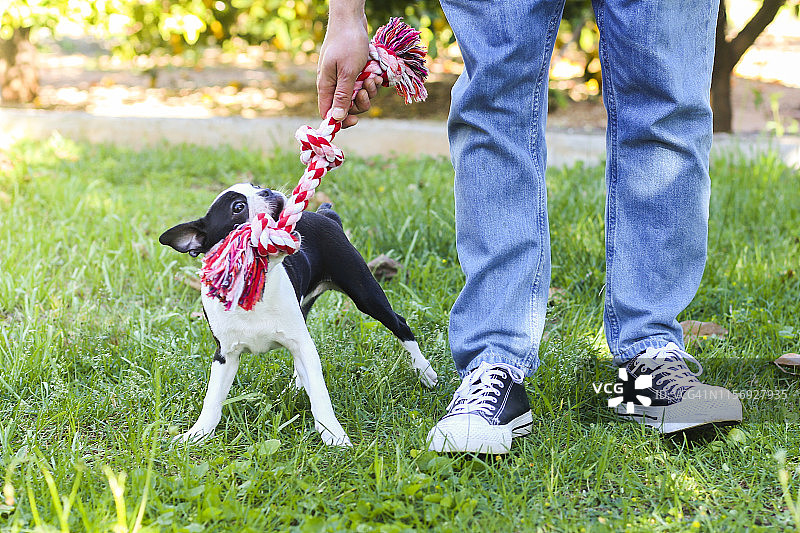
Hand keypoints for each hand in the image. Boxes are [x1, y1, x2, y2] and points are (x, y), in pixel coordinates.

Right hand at [317, 10, 376, 127]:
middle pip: (347, 108)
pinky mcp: (355, 72)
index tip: (355, 120)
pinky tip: (375, 73)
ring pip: (359, 97)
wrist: (352, 19)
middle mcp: (334, 84)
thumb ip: (343, 96)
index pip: (328, 113)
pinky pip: (365, 86)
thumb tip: (337, 119)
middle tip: (365, 90)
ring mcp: (345, 78)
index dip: (341, 121)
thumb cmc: (347, 43)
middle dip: (360, 103)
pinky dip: (372, 82)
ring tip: (371, 77)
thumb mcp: (347, 72)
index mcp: (326, 86)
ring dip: (369, 91)